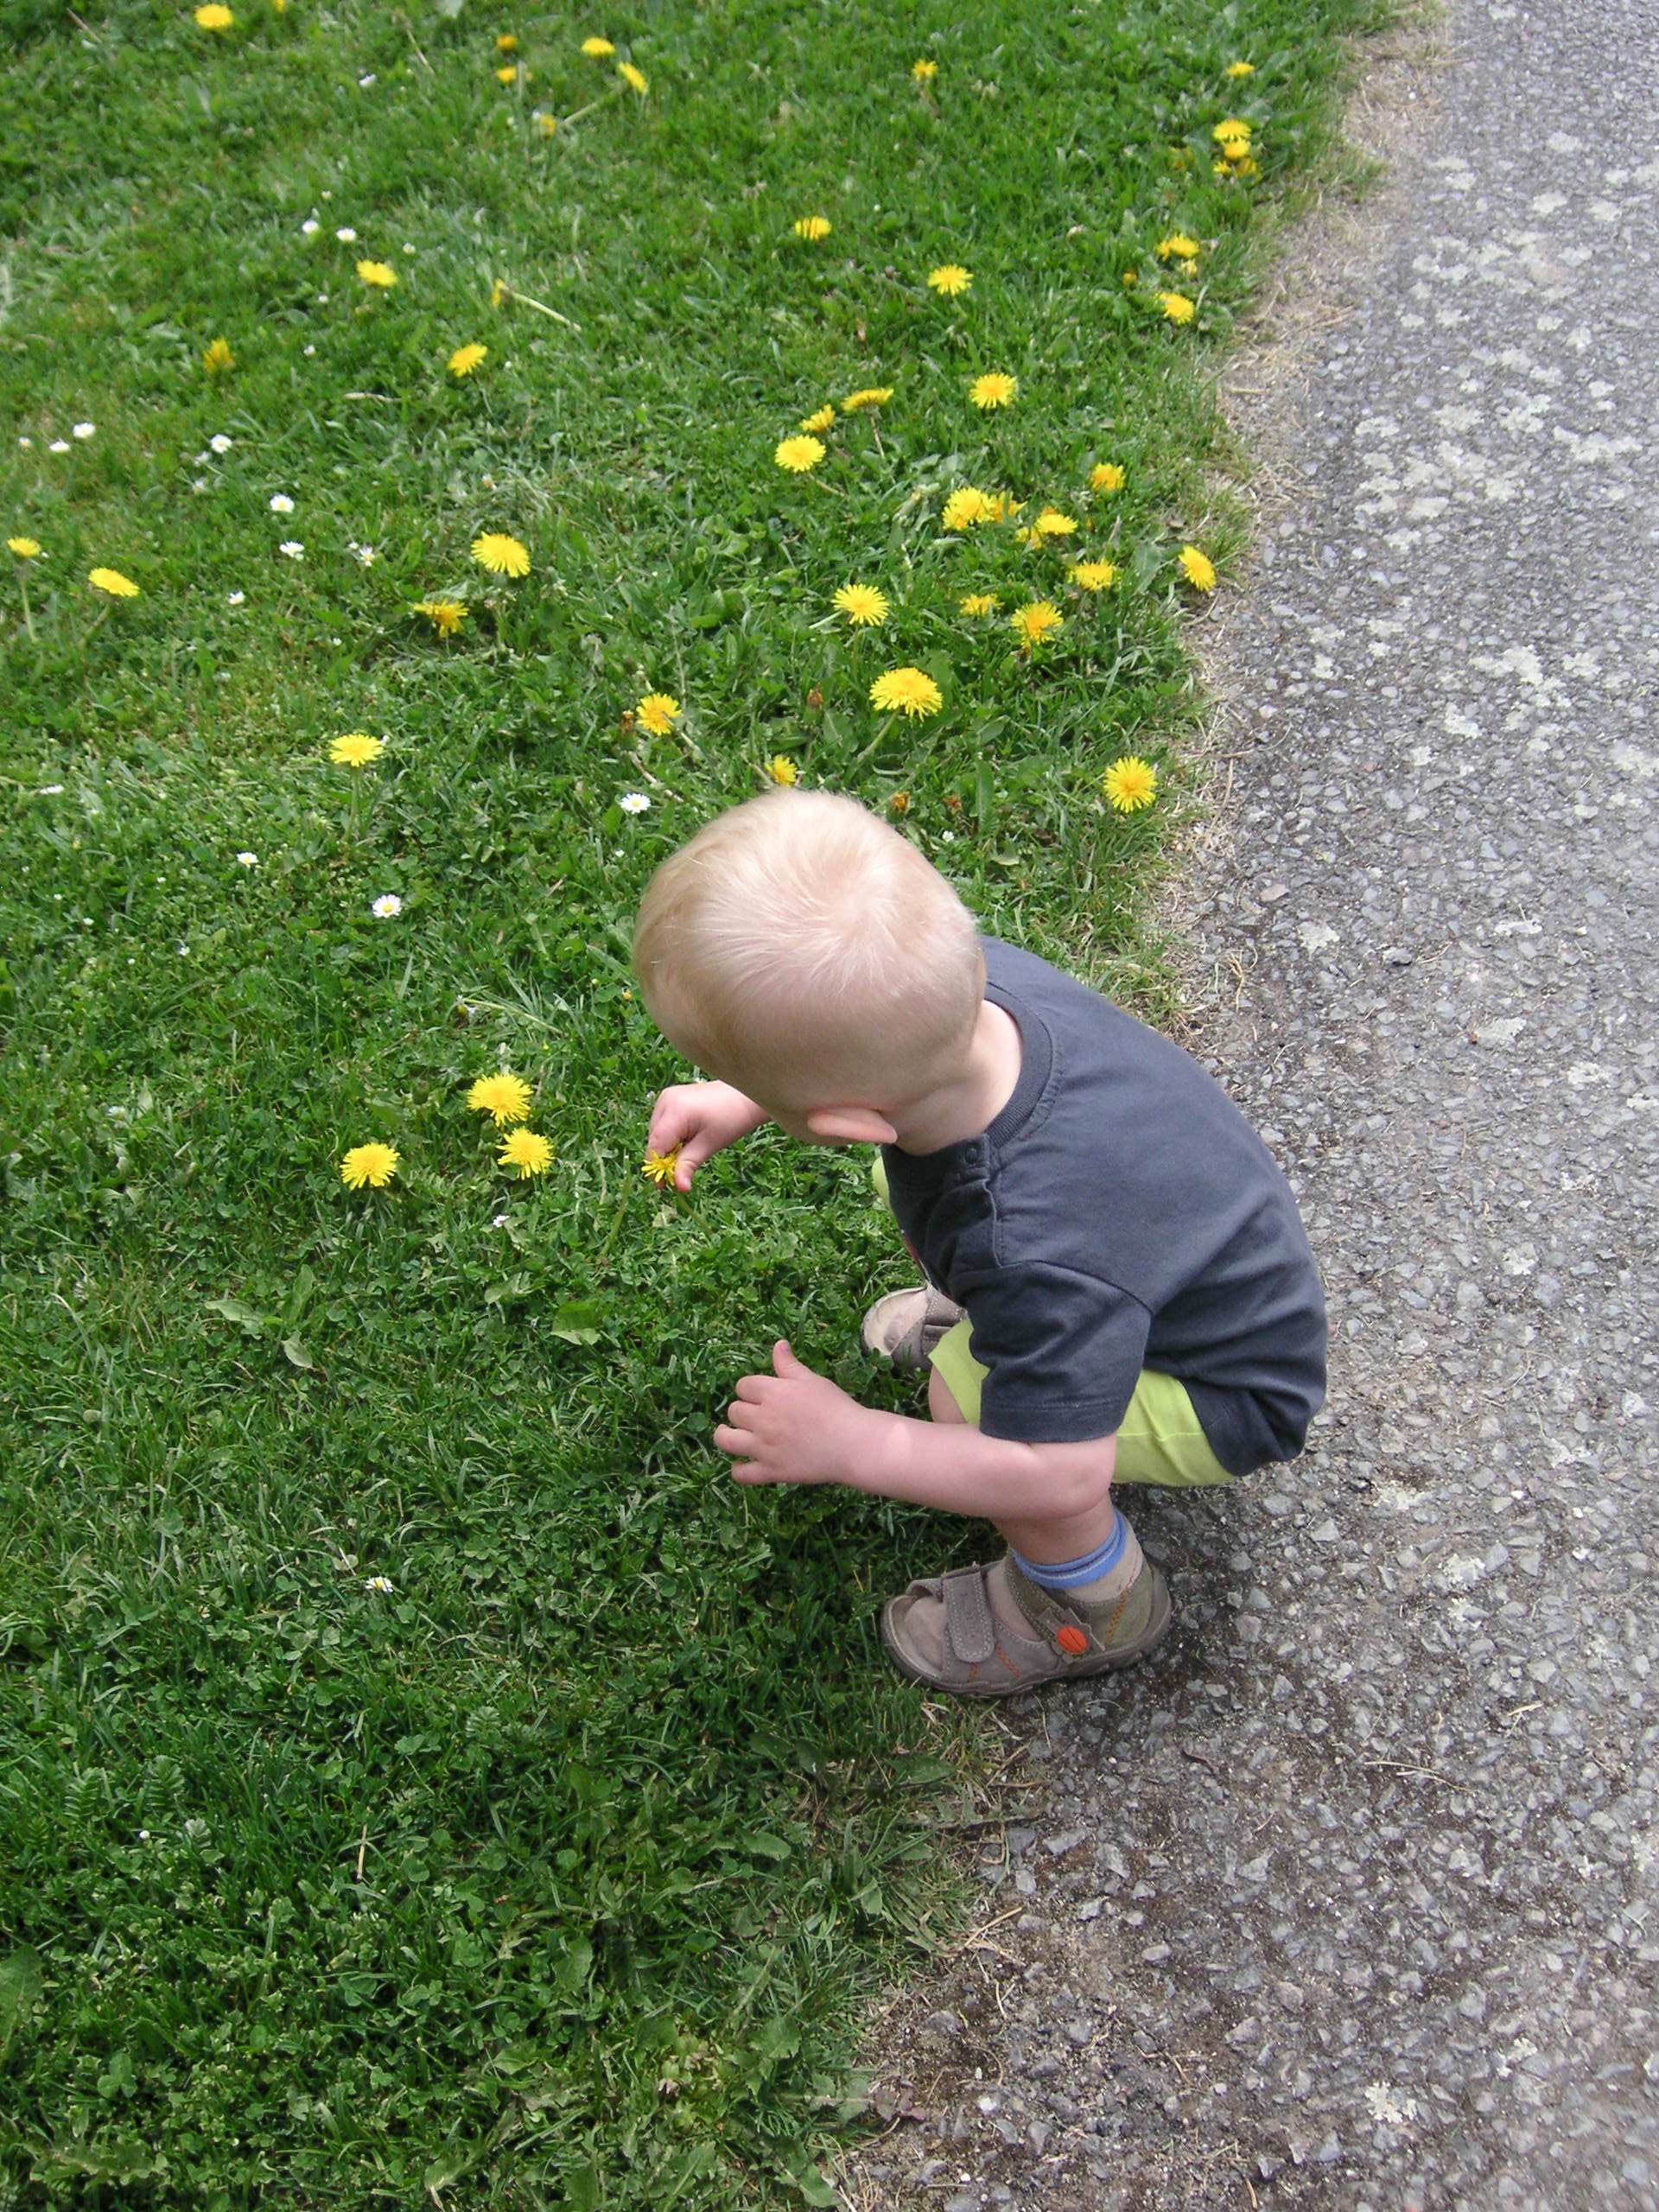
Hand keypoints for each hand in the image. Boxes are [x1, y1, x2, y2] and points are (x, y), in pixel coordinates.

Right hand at [645, 1081, 768, 1191]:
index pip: (655, 1145)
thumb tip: (679, 1187)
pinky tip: (688, 1138)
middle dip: (664, 1158)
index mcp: (673, 1110)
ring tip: (689, 1150)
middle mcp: (665, 1100)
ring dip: (668, 1147)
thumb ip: (688, 1165)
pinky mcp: (670, 1097)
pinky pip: (663, 1123)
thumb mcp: (709, 1145)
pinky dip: (671, 1136)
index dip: (657, 1167)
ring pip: (657, 1132)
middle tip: (680, 1173)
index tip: (664, 1186)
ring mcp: (667, 1097)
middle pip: (655, 1139)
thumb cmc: (732, 1119)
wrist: (746, 1096)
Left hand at [714, 1341, 871, 1486]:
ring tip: (726, 1434)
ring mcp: (764, 1447)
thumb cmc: (836, 1408)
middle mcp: (762, 1419)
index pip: (743, 1386)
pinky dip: (737, 1470)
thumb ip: (789, 1365)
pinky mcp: (771, 1471)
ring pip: (726, 1441)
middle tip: (753, 1415)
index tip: (758, 1395)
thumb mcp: (812, 1381)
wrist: (853, 1444)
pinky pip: (742, 1474)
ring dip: (724, 1436)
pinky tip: (740, 1465)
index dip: (749, 1390)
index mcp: (772, 1393)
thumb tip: (777, 1345)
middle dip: (741, 1411)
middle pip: (734, 1411)